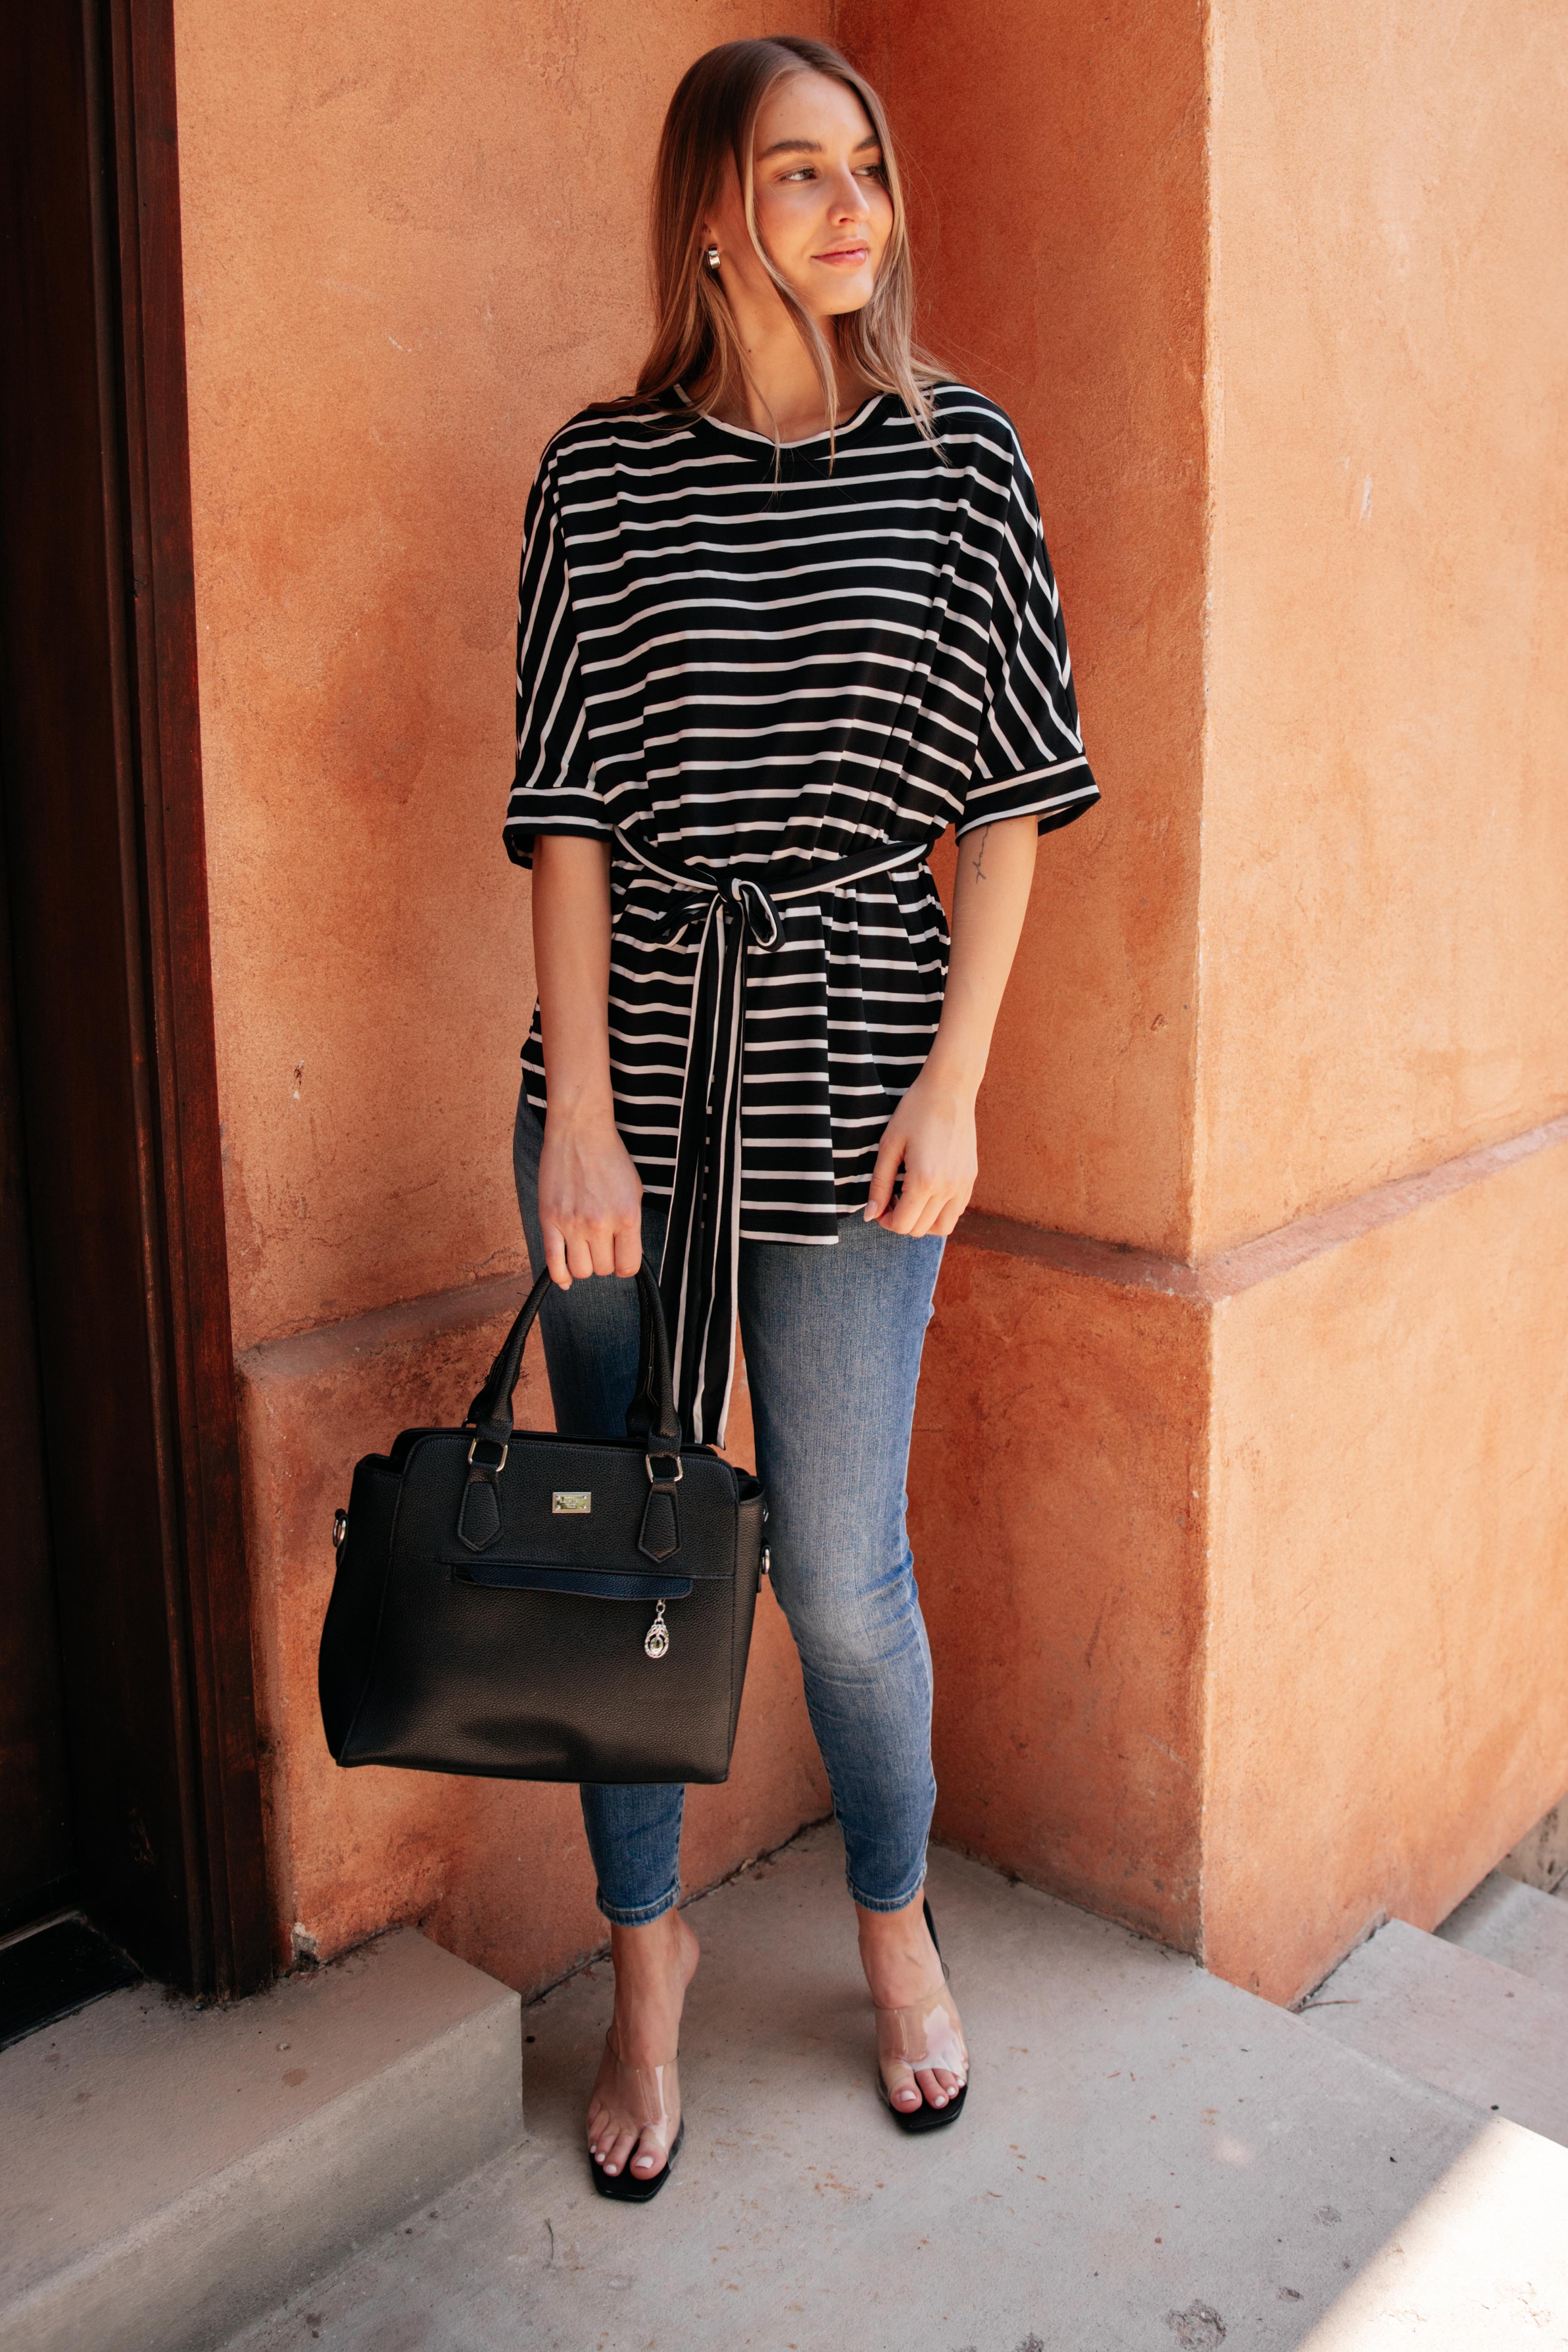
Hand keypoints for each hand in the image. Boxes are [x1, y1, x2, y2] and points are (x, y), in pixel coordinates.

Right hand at [538, 1110, 642, 1285]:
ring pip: (580, 1270)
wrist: (579, 1133)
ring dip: (585, 1265)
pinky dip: (560, 1276)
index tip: (621, 1257)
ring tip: (585, 1250)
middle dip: (605, 1261)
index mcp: (626, 1216)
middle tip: (602, 1245)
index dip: (625, 1265)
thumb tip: (625, 1255)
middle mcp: (599, 1223)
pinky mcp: (549, 1219)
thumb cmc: (609, 1159)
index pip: (628, 1266)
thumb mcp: (634, 1192)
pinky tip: (565, 1278)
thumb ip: (630, 1226)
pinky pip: (553, 1261)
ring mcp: (572, 1223)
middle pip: (603, 1269)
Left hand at [864, 1067, 977, 1237]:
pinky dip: (940, 1210)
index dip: (885, 1220)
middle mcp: (948, 1188)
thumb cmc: (915, 1112)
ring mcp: (963, 1185)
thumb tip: (870, 1216)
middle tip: (892, 1196)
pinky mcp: (971, 1179)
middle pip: (920, 1229)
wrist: (950, 1090)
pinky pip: (956, 1211)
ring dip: (923, 1221)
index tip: (879, 1204)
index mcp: (925, 1180)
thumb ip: (879, 1185)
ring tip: (911, 1197)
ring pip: (943, 1227)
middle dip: (901, 1220)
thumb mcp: (889, 1146)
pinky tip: (928, 1189)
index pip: (903, 1225)